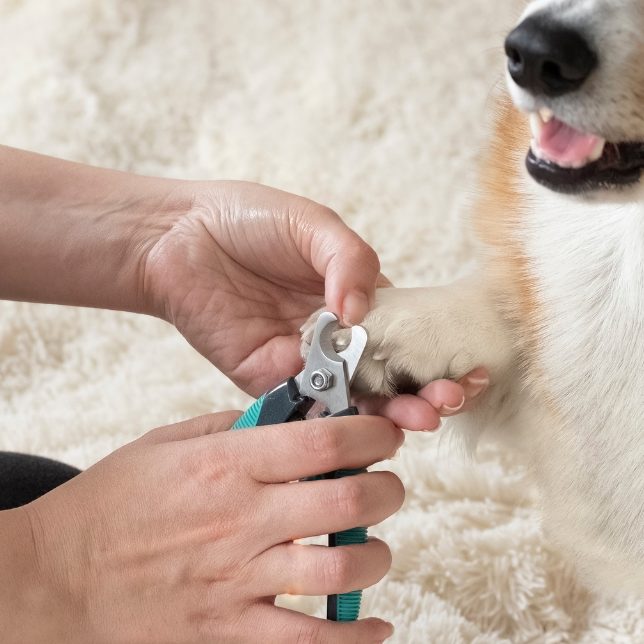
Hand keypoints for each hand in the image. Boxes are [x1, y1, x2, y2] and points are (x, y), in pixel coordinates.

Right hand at [25, 411, 406, 643]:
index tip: (384, 436)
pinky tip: (375, 627)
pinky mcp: (228, 624)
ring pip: (338, 570)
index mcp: (225, 464)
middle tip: (385, 488)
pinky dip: (353, 636)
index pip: (324, 441)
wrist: (53, 575)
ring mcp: (237, 576)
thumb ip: (233, 425)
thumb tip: (294, 413)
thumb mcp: (166, 441)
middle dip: (387, 492)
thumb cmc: (106, 503)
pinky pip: (307, 637)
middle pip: (349, 502)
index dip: (372, 435)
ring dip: (374, 557)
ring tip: (371, 548)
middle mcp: (241, 518)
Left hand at [137, 180, 481, 428]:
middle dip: (426, 394)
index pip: (411, 336)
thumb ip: (350, 261)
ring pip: (355, 400)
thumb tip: (362, 310)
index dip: (441, 356)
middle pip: (392, 377)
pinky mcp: (265, 380)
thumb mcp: (312, 224)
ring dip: (389, 415)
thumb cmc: (246, 219)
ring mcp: (304, 364)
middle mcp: (338, 339)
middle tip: (446, 403)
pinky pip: (304, 407)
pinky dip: (333, 419)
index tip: (469, 371)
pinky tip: (360, 424)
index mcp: (360, 299)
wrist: (174, 235)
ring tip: (419, 419)